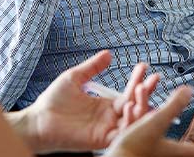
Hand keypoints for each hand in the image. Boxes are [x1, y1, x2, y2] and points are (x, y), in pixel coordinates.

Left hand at [22, 51, 159, 152]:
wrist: (38, 120)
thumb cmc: (53, 101)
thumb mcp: (75, 78)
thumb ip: (92, 67)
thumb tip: (108, 53)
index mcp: (105, 105)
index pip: (128, 93)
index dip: (137, 80)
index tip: (144, 66)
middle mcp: (109, 118)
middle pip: (135, 106)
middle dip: (146, 92)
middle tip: (154, 79)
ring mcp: (106, 129)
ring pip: (132, 120)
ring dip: (141, 105)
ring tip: (143, 89)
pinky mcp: (100, 139)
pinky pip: (121, 133)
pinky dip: (130, 122)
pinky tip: (132, 107)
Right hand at [108, 86, 193, 156]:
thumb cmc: (135, 147)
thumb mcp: (157, 121)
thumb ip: (173, 106)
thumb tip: (189, 90)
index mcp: (173, 150)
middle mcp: (163, 154)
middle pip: (181, 150)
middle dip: (189, 143)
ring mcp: (149, 154)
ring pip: (162, 143)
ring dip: (163, 132)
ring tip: (164, 125)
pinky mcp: (136, 152)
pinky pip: (144, 141)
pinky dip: (145, 131)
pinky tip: (139, 123)